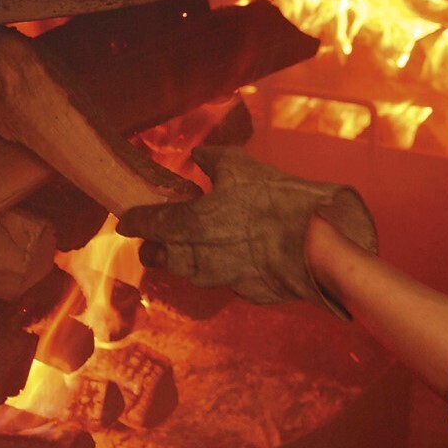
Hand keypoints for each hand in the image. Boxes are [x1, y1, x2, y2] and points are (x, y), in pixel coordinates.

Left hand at [116, 146, 376, 317]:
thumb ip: (212, 160)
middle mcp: (198, 257)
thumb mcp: (242, 166)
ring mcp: (221, 279)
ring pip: (189, 273)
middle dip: (155, 247)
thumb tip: (197, 156)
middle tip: (155, 239)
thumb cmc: (278, 200)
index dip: (136, 221)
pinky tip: (233, 259)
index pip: (150, 224)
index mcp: (190, 224)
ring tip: (188, 251)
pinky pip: (224, 280)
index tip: (127, 220)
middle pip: (162, 257)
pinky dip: (222, 269)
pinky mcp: (246, 292)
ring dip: (184, 261)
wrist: (320, 244)